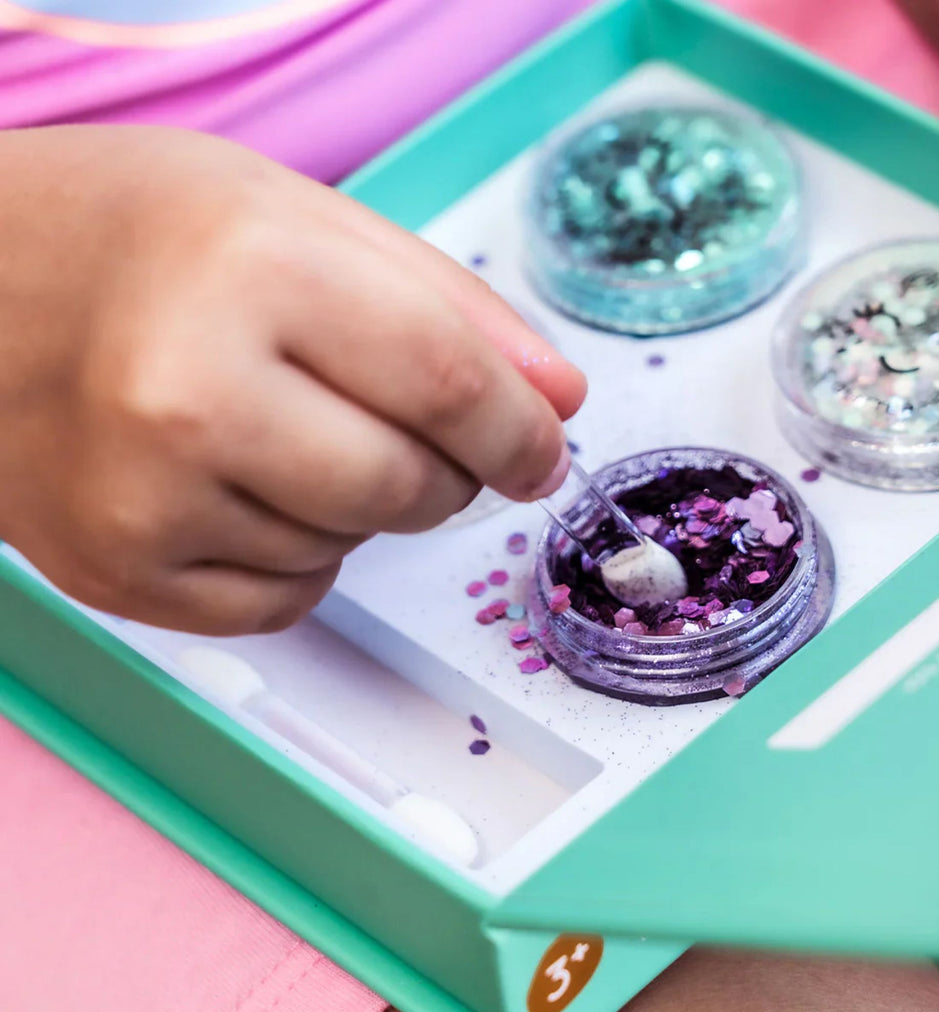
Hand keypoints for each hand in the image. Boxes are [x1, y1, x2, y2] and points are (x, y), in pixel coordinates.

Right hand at [0, 126, 585, 634]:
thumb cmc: (147, 237)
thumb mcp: (307, 220)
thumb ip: (453, 310)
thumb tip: (558, 403)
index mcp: (252, 271)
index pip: (447, 382)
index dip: (519, 429)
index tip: (539, 449)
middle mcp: (188, 394)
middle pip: (410, 486)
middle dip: (445, 470)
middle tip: (403, 423)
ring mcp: (145, 499)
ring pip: (351, 550)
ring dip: (358, 504)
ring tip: (281, 429)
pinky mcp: (118, 573)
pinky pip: (286, 601)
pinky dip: (300, 554)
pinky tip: (243, 488)